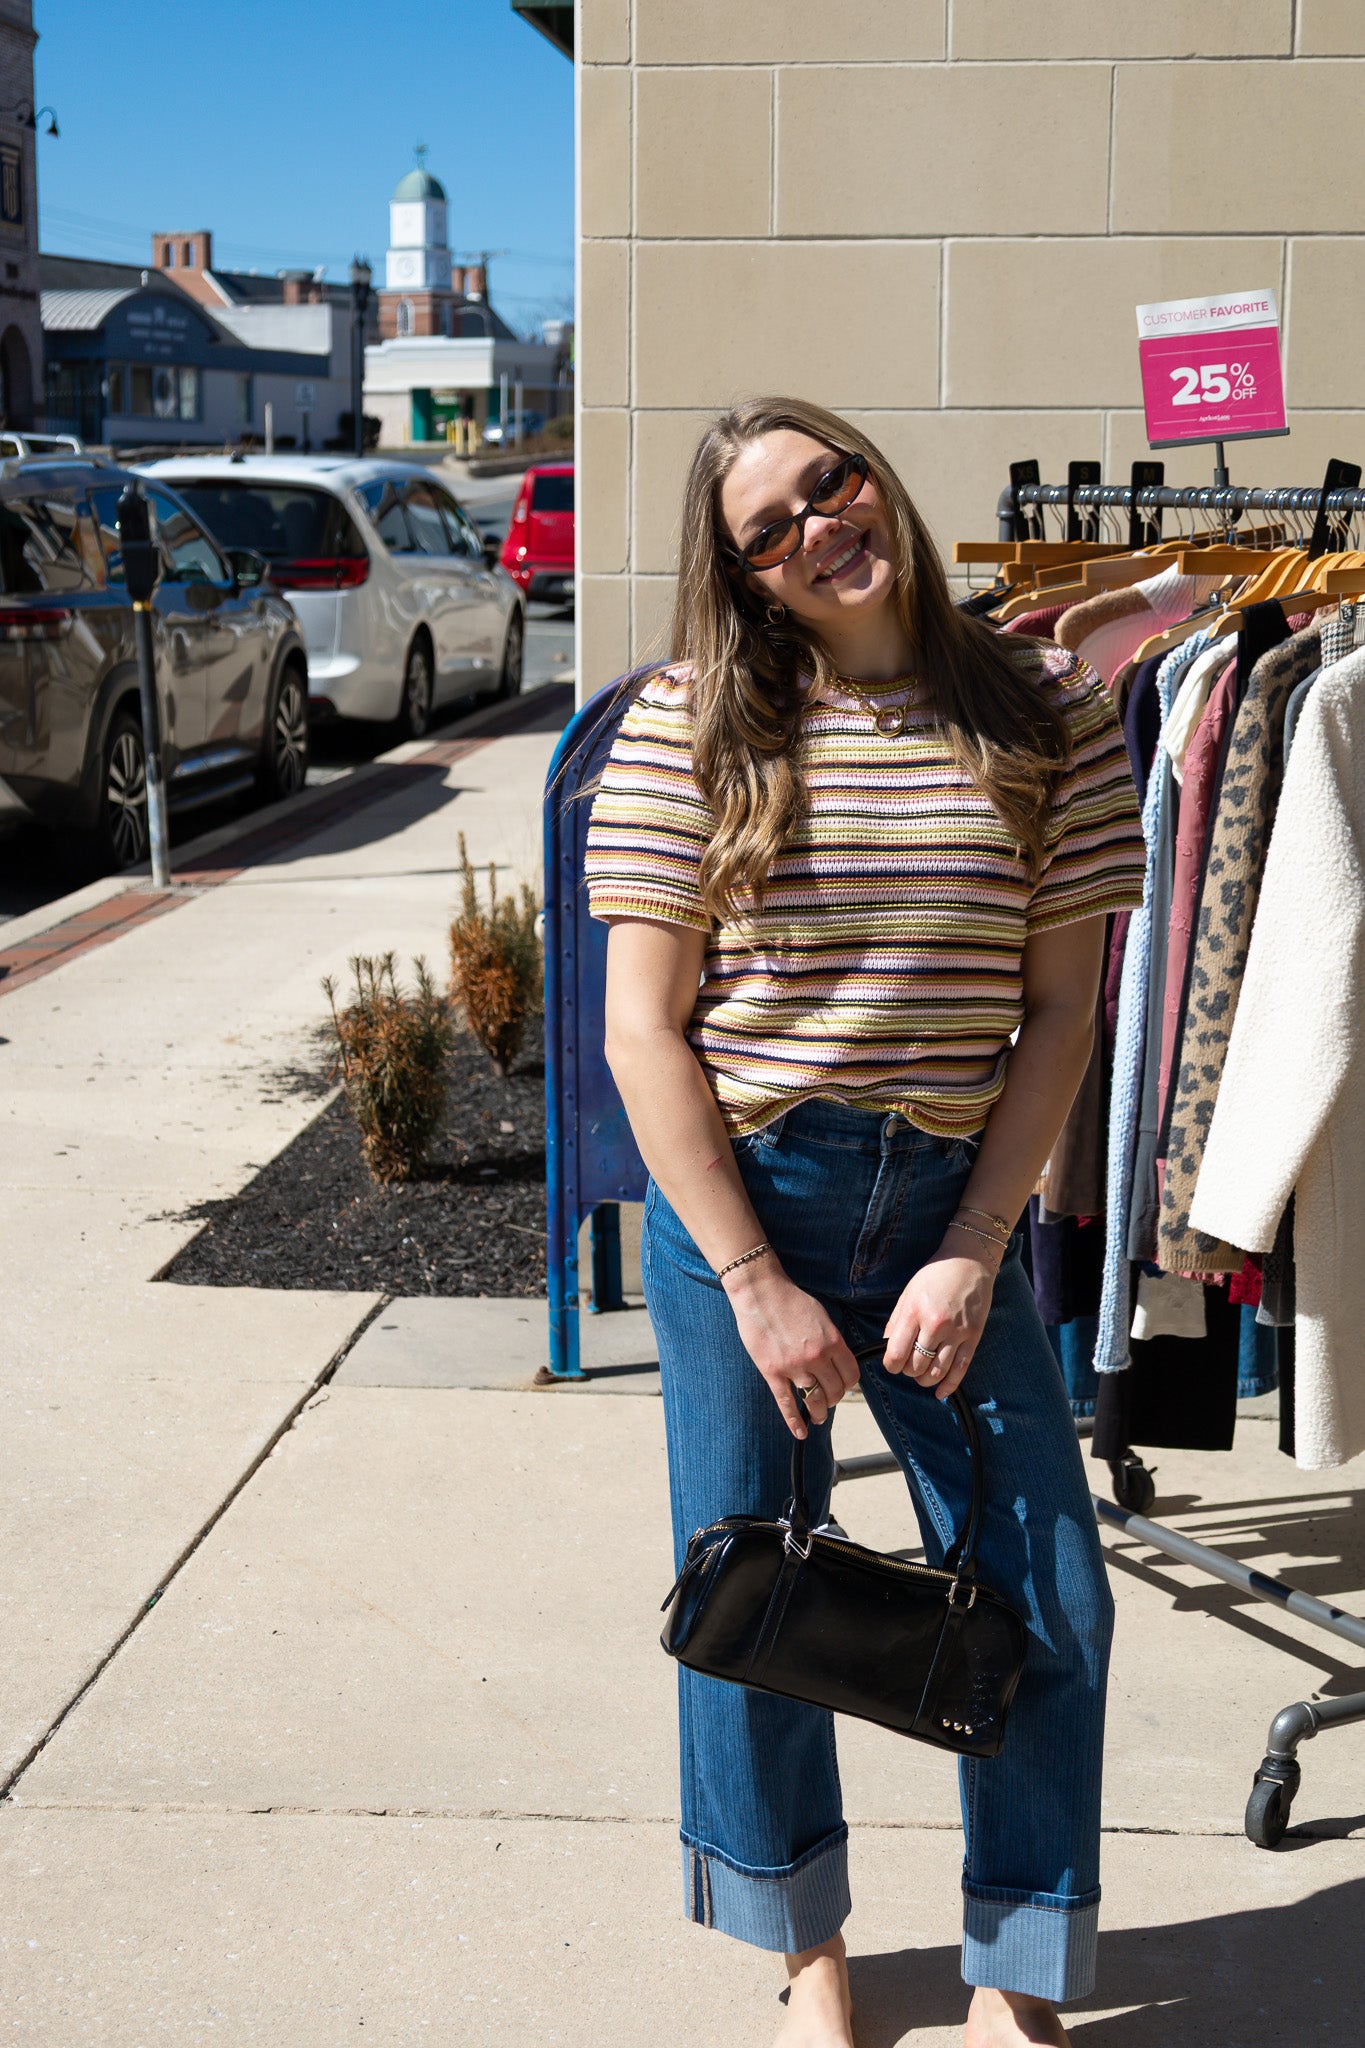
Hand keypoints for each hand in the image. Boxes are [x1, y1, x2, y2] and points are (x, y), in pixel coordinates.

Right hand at [723, 1259, 860, 1438]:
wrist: (761, 1292)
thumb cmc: (791, 1301)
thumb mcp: (823, 1317)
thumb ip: (833, 1341)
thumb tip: (839, 1361)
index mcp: (833, 1342)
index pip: (851, 1376)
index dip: (849, 1384)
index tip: (843, 1385)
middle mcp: (816, 1357)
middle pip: (834, 1391)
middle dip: (834, 1398)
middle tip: (829, 1398)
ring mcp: (793, 1367)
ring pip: (814, 1400)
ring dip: (819, 1412)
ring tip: (819, 1416)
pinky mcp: (772, 1372)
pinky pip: (786, 1403)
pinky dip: (794, 1421)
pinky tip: (800, 1432)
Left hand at [882, 1230, 999, 1399]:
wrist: (969, 1261)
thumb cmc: (935, 1276)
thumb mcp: (908, 1293)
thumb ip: (896, 1322)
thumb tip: (887, 1348)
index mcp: (914, 1312)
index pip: (896, 1353)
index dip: (891, 1365)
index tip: (892, 1364)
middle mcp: (935, 1324)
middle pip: (916, 1366)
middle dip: (908, 1372)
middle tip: (908, 1365)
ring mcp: (957, 1332)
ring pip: (937, 1372)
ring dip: (925, 1380)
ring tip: (922, 1375)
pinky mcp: (973, 1337)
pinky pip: (961, 1369)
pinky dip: (949, 1386)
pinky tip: (940, 1393)